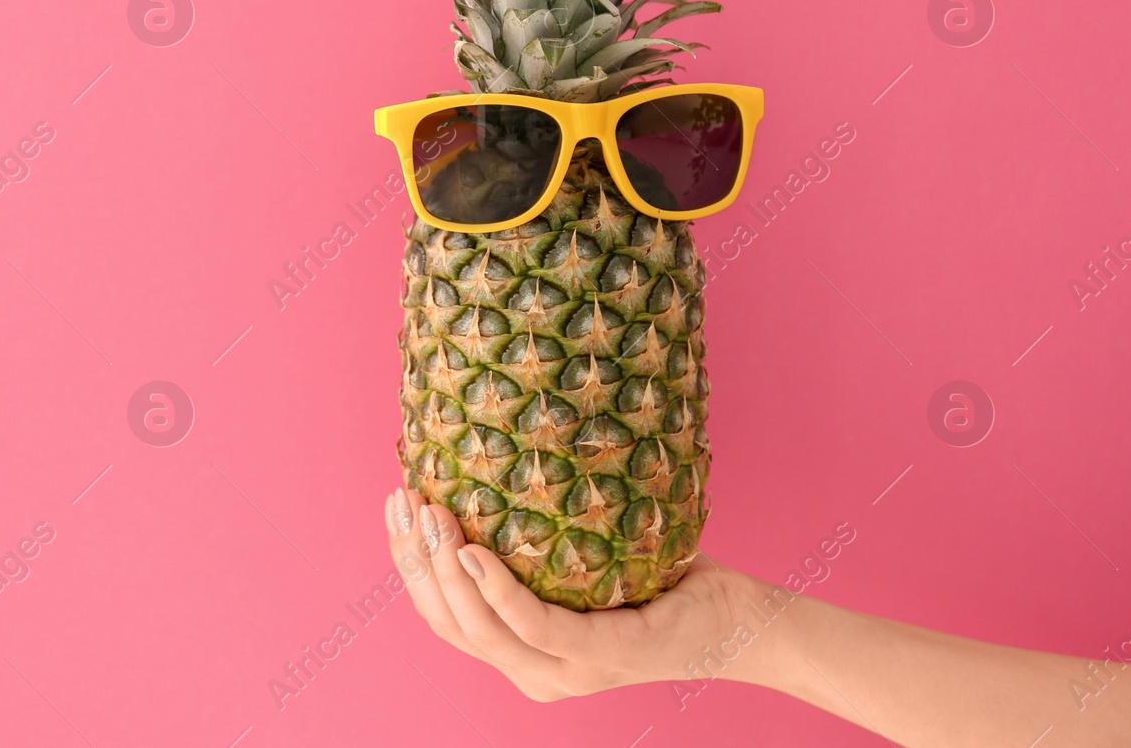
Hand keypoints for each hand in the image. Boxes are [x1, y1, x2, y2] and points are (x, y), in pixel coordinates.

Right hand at [384, 487, 758, 700]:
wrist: (736, 618)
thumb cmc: (657, 577)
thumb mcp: (581, 556)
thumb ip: (535, 536)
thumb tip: (486, 456)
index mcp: (523, 654)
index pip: (443, 616)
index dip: (407, 564)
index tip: (394, 505)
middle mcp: (536, 674)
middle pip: (449, 621)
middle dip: (414, 560)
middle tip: (404, 498)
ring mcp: (568, 673)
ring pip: (480, 628)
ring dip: (444, 569)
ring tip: (431, 513)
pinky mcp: (603, 657)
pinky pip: (535, 626)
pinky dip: (497, 591)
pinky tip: (475, 551)